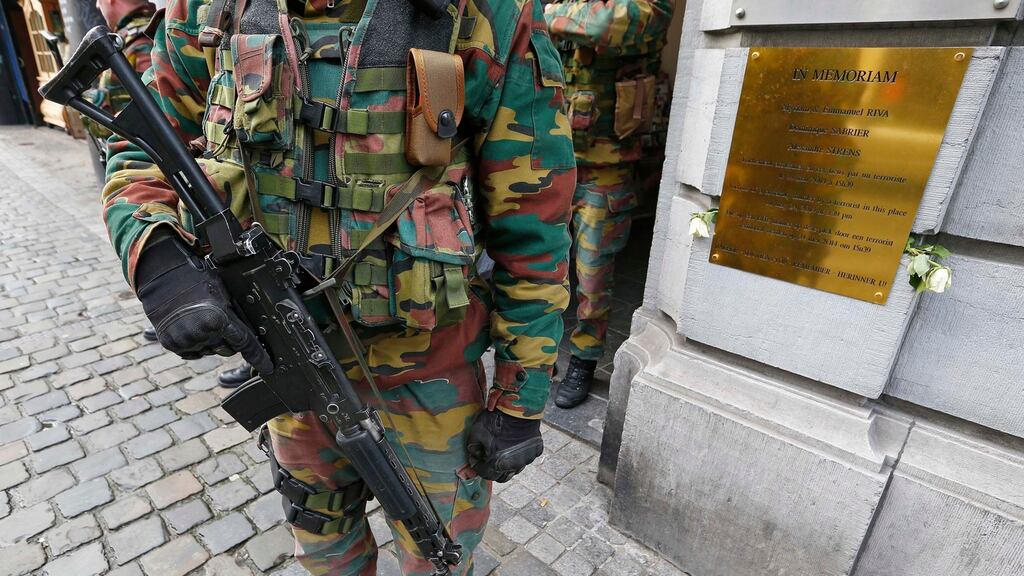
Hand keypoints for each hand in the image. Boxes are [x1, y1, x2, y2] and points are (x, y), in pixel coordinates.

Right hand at [135, 229, 270, 371]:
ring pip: (210, 351)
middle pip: (228, 350)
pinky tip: (190, 326)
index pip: (245, 343)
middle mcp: (201, 333)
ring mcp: (186, 340)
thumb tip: (254, 333)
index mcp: (218, 319)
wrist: (164, 277)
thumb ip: (237, 317)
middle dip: (228, 340)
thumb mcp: (225, 295)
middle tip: (218, 321)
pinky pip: (193, 352)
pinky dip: (195, 344)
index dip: (259, 357)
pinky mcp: (172, 344)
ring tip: (200, 319)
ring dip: (210, 341)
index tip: (268, 367)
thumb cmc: (198, 281)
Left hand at [466, 410, 542, 481]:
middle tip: (488, 459)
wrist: (519, 407)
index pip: (486, 475)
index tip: (476, 459)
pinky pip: (527, 457)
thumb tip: (474, 456)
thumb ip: (472, 448)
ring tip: (502, 450)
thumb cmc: (496, 420)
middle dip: (493, 470)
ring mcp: (528, 459)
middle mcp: (515, 466)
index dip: (479, 467)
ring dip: (507, 464)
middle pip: (502, 477)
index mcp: (498, 464)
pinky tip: (515, 444)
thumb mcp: (476, 432)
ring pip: (515, 469)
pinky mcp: (536, 451)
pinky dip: (520, 454)